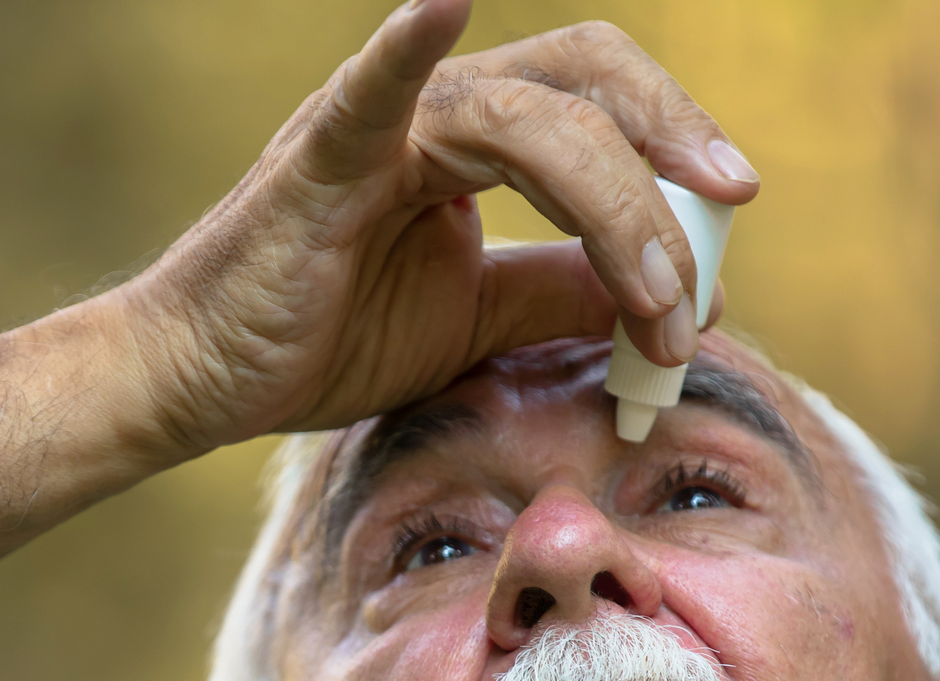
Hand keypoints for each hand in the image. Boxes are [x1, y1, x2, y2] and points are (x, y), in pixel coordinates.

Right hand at [118, 0, 758, 454]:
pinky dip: (406, 40)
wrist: (205, 380)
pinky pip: (371, 90)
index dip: (675, 148)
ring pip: (527, 118)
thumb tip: (684, 297)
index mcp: (472, 144)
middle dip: (670, 144)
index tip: (734, 214)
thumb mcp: (476, 321)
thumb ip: (563, 295)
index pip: (600, 114)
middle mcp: (435, 115)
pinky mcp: (320, 162)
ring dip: (613, 201)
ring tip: (658, 293)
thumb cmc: (322, 340)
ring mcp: (378, 127)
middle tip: (731, 207)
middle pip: (584, 86)